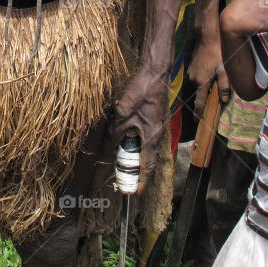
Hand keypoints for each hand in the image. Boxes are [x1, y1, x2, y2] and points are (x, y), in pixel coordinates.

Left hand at [109, 67, 167, 195]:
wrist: (155, 74)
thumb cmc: (142, 91)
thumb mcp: (123, 112)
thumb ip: (116, 129)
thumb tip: (110, 140)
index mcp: (151, 135)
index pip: (146, 165)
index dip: (142, 180)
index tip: (136, 193)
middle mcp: (157, 134)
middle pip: (148, 159)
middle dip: (138, 173)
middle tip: (127, 182)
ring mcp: (158, 127)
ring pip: (147, 148)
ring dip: (137, 157)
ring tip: (124, 163)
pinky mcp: (155, 120)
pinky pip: (147, 137)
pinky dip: (138, 143)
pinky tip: (127, 138)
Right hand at [187, 35, 229, 113]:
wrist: (208, 35)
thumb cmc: (218, 51)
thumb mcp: (225, 70)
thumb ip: (224, 87)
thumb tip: (224, 101)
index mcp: (201, 82)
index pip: (199, 102)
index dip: (198, 114)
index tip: (197, 122)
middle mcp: (193, 78)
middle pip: (199, 94)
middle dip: (205, 100)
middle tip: (212, 104)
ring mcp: (191, 71)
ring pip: (199, 85)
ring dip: (205, 88)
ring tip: (214, 87)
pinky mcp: (192, 65)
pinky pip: (197, 77)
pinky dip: (203, 80)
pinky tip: (211, 74)